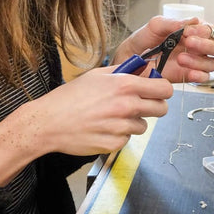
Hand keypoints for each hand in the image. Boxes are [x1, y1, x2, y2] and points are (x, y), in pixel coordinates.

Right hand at [0, 66, 172, 185]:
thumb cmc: (70, 96)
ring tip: (112, 116)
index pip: (164, 89)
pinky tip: (103, 128)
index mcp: (125, 85)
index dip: (163, 90)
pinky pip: (127, 138)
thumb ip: (124, 71)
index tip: (157, 91)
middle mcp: (127, 106)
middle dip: (154, 106)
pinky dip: (119, 134)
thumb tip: (145, 69)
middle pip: (161, 109)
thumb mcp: (97, 75)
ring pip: (143, 125)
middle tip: (140, 105)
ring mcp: (122, 127)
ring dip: (133, 121)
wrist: (49, 122)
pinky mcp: (115, 144)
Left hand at [113, 15, 213, 83]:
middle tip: (189, 43)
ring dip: (199, 61)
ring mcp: (194, 62)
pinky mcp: (187, 76)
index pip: (213, 31)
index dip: (205, 31)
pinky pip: (203, 78)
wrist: (130, 58)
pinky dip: (199, 75)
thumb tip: (194, 20)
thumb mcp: (156, 25)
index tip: (188, 32)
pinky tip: (189, 72)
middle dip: (208, 46)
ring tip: (180, 59)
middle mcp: (198, 47)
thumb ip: (174, 23)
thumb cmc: (143, 39)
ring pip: (213, 64)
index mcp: (194, 32)